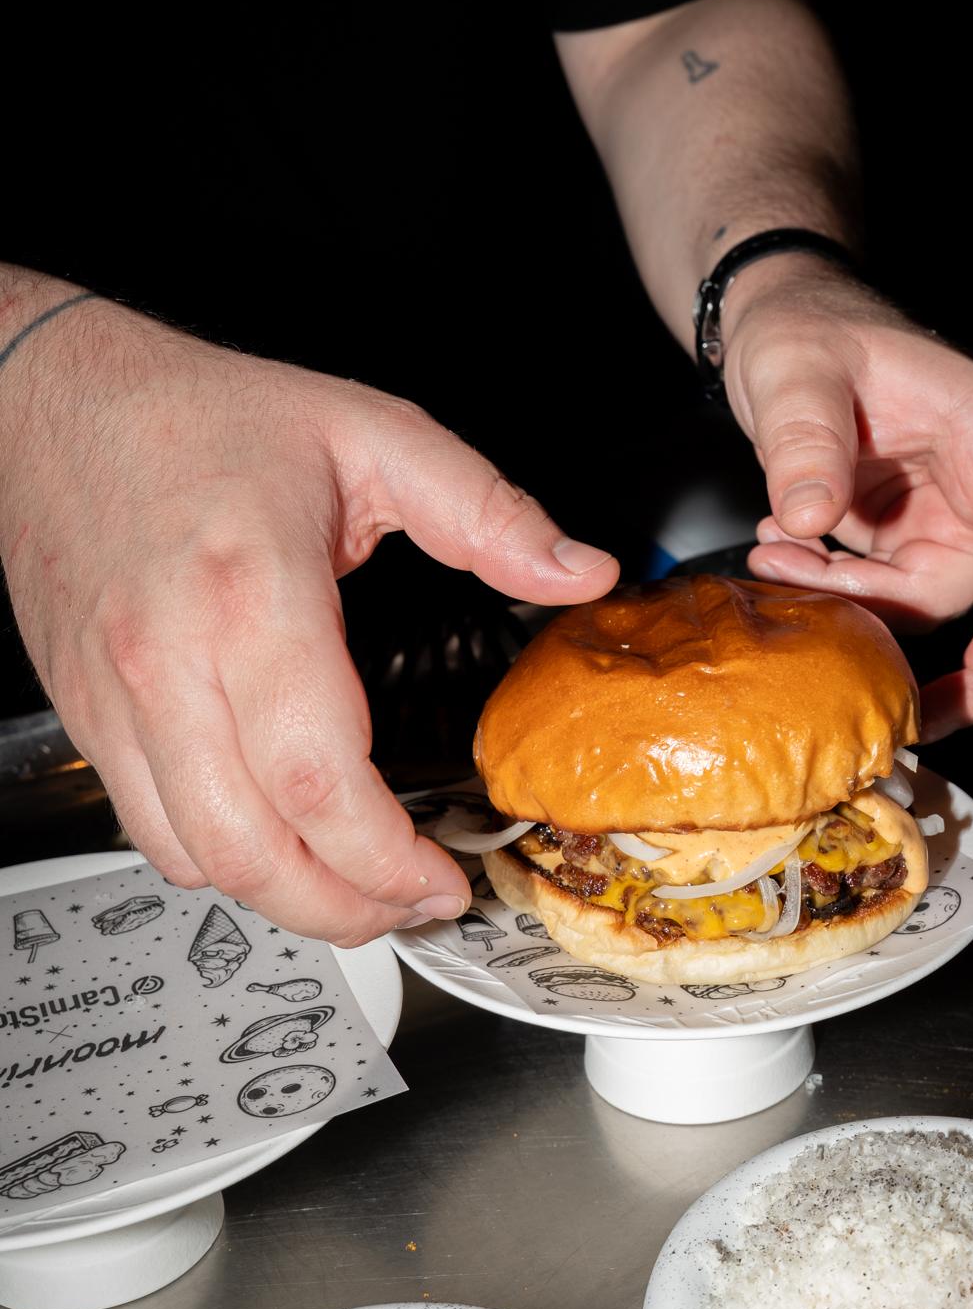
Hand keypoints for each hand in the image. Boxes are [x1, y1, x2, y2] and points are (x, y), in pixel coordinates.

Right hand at [0, 284, 618, 943]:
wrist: (56, 400)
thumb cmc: (199, 417)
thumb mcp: (369, 433)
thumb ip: (485, 509)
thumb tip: (578, 569)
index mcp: (252, 593)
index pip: (319, 776)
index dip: (388, 856)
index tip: (442, 874)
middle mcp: (171, 659)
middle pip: (256, 848)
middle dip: (349, 908)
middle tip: (412, 904)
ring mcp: (117, 698)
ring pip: (198, 858)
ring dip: (287, 902)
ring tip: (357, 892)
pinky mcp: (87, 718)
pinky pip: (150, 831)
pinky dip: (220, 864)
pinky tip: (276, 844)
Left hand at [722, 269, 972, 741]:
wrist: (784, 323)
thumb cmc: (810, 329)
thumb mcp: (795, 370)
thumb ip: (803, 437)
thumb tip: (805, 516)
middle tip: (915, 715)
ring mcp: (955, 513)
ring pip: (941, 602)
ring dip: (863, 607)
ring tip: (777, 563)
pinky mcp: (914, 533)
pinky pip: (894, 592)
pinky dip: (840, 592)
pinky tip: (781, 554)